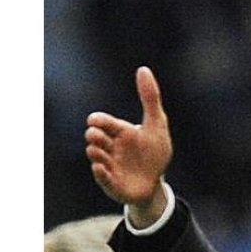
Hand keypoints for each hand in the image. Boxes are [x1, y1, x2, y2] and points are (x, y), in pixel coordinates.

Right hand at [85, 66, 173, 225]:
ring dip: (95, 153)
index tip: (94, 120)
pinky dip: (100, 173)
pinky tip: (99, 167)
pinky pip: (102, 178)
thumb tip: (143, 69)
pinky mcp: (112, 183)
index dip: (98, 121)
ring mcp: (109, 165)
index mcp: (119, 133)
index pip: (104, 123)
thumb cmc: (154, 151)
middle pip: (96, 139)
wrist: (155, 182)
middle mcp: (110, 148)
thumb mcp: (156, 124)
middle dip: (94, 136)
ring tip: (96, 151)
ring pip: (96, 157)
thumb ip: (150, 97)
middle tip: (95, 136)